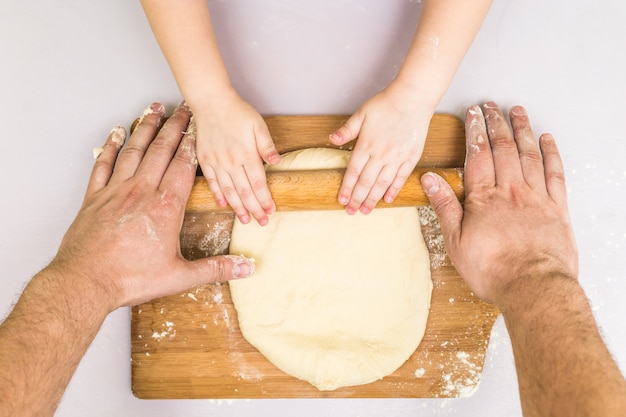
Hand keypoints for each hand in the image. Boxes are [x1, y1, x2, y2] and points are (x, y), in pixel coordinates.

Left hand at [49, 102, 254, 308]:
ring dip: (145, 128)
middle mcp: (141, 192)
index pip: (184, 166)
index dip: (193, 144)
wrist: (85, 282)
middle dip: (174, 127)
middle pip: (161, 150)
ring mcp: (116, 192)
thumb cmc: (130, 278)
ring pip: (134, 151)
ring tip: (154, 109)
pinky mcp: (95, 198)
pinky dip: (110, 146)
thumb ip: (215, 268)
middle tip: (183, 108)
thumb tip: (245, 267)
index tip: (200, 126)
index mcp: (165, 207)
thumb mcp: (180, 277)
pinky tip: (116, 133)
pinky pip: (103, 164)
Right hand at [194, 88, 279, 225]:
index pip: (258, 183)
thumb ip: (267, 146)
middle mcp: (231, 162)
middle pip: (245, 191)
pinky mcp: (205, 160)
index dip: (264, 199)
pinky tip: (224, 205)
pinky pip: (213, 182)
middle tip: (261, 222)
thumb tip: (277, 161)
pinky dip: (218, 195)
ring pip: (229, 191)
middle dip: (254, 209)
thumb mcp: (258, 125)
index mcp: (247, 155)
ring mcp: (217, 163)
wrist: (211, 102)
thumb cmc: (236, 111)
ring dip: (238, 207)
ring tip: (245, 220)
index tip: (270, 210)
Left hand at [329, 80, 432, 214]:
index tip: (341, 200)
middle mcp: (381, 154)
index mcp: (366, 145)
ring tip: (365, 211)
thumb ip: (347, 130)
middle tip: (351, 212)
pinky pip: (400, 178)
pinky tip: (387, 199)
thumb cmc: (387, 103)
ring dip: (373, 199)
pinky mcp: (411, 157)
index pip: (353, 172)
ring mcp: (397, 157)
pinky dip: (393, 190)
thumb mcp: (362, 114)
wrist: (413, 98)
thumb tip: (332, 139)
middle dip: (357, 198)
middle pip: (366, 182)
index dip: (346, 188)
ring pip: (382, 184)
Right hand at [421, 102, 577, 303]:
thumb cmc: (493, 270)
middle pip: (503, 147)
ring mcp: (536, 197)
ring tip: (517, 112)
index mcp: (484, 198)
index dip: (475, 130)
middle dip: (496, 122)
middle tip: (491, 105)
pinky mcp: (557, 208)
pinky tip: (547, 140)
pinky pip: (555, 173)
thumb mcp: (456, 241)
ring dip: (522, 130)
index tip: (472, 114)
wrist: (534, 287)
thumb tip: (430, 180)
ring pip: (529, 154)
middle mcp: (511, 191)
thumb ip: (445, 207)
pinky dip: (551, 153)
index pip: (478, 154)